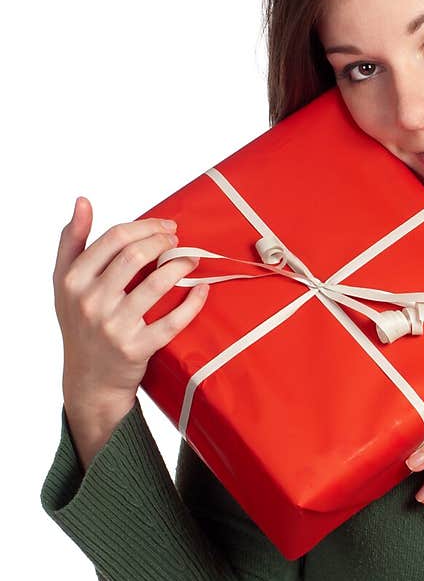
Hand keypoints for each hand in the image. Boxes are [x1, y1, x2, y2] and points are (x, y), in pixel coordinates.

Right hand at [54, 197, 209, 410]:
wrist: (88, 379)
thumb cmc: (79, 322)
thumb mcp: (64, 283)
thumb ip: (72, 241)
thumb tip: (82, 201)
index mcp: (72, 280)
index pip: (114, 238)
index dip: (146, 226)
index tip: (164, 226)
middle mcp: (90, 302)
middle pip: (135, 255)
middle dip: (164, 241)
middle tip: (178, 241)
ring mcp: (114, 326)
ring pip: (156, 283)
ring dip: (181, 265)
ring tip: (191, 260)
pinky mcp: (137, 348)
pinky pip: (172, 321)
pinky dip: (192, 302)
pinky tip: (202, 289)